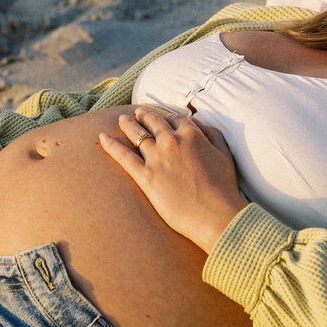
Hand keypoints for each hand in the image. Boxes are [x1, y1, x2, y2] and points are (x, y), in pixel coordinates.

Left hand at [98, 106, 245, 252]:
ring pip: (137, 134)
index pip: (176, 119)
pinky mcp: (145, 177)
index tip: (164, 118)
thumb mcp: (225, 154)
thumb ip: (213, 135)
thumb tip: (200, 125)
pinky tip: (102, 138)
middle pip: (154, 123)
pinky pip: (123, 156)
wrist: (214, 213)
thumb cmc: (224, 187)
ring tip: (121, 119)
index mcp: (192, 135)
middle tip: (137, 112)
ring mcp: (157, 158)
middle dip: (144, 115)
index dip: (169, 118)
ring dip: (127, 124)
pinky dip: (111, 145)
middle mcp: (172, 141)